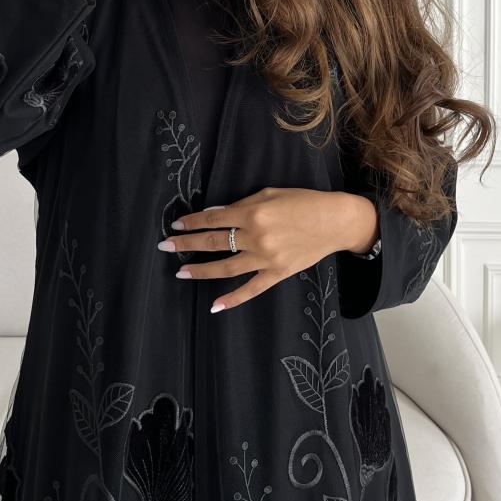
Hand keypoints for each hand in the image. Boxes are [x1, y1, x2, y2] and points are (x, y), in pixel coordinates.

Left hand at [157, 186, 378, 312]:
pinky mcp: (277, 274)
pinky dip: (233, 299)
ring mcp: (266, 259)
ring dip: (201, 271)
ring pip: (226, 268)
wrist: (335, 221)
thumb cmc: (303, 201)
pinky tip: (214, 305)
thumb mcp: (270, 194)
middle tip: (165, 246)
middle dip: (187, 244)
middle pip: (214, 243)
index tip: (175, 225)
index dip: (193, 222)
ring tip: (181, 272)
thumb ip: (240, 204)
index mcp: (254, 212)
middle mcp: (257, 237)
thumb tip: (213, 214)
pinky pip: (251, 289)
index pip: (214, 219)